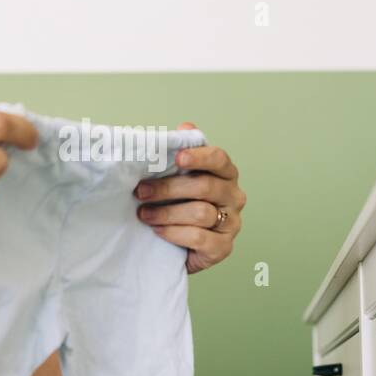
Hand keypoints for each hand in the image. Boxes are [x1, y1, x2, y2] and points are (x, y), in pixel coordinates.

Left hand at [133, 121, 244, 273]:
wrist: (179, 247)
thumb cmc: (180, 206)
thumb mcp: (177, 179)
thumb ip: (181, 154)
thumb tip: (186, 127)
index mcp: (225, 174)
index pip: (219, 159)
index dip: (199, 156)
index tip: (177, 157)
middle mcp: (233, 196)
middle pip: (205, 186)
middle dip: (168, 188)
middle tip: (141, 191)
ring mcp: (231, 223)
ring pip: (200, 213)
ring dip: (167, 213)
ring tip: (144, 214)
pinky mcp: (223, 247)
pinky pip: (199, 238)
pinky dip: (175, 233)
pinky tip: (158, 231)